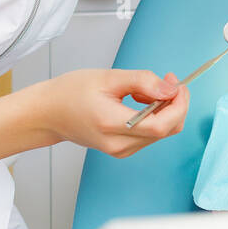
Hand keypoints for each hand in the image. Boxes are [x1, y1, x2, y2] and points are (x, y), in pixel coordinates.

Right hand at [35, 68, 187, 157]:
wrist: (48, 113)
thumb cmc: (70, 93)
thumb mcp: (108, 78)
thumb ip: (142, 82)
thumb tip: (170, 89)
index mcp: (112, 125)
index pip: (161, 125)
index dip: (178, 105)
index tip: (178, 85)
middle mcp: (119, 144)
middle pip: (167, 130)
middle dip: (175, 104)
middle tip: (165, 81)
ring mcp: (121, 150)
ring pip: (161, 133)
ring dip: (164, 108)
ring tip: (141, 89)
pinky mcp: (122, 150)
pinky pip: (150, 134)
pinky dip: (154, 116)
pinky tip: (138, 101)